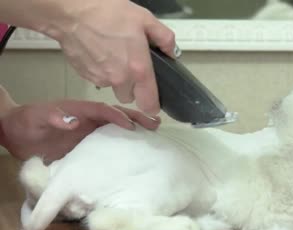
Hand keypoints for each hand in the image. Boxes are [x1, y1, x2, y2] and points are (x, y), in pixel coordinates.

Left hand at [0, 100, 159, 162]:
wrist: (16, 135)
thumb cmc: (25, 123)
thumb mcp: (35, 119)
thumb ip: (53, 117)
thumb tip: (74, 120)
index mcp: (79, 110)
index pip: (102, 110)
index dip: (117, 116)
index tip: (132, 125)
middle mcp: (89, 119)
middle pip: (116, 115)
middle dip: (136, 117)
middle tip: (155, 123)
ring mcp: (90, 131)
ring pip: (117, 127)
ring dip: (136, 128)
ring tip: (154, 132)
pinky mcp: (88, 144)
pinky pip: (110, 142)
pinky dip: (125, 143)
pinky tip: (137, 149)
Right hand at [50, 0, 178, 114]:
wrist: (72, 11)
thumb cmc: (106, 12)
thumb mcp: (145, 19)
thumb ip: (164, 38)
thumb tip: (171, 51)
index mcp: (138, 69)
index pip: (149, 104)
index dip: (153, 105)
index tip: (154, 101)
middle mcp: (120, 79)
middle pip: (129, 97)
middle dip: (132, 87)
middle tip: (131, 66)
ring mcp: (100, 78)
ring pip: (113, 88)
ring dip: (116, 78)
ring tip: (114, 54)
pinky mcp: (85, 75)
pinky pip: (98, 79)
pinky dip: (101, 70)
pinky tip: (100, 52)